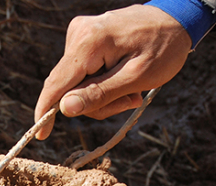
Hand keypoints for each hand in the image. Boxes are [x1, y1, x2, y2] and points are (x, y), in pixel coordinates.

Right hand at [34, 5, 191, 139]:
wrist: (175, 20)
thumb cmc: (162, 48)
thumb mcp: (136, 78)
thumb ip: (99, 94)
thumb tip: (64, 108)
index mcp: (89, 43)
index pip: (57, 83)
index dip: (46, 112)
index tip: (39, 136)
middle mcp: (78, 34)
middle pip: (69, 87)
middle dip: (95, 103)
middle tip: (129, 101)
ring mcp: (80, 33)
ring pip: (77, 83)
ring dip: (103, 94)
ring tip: (132, 89)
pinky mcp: (85, 37)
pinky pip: (84, 73)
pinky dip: (102, 82)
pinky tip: (124, 76)